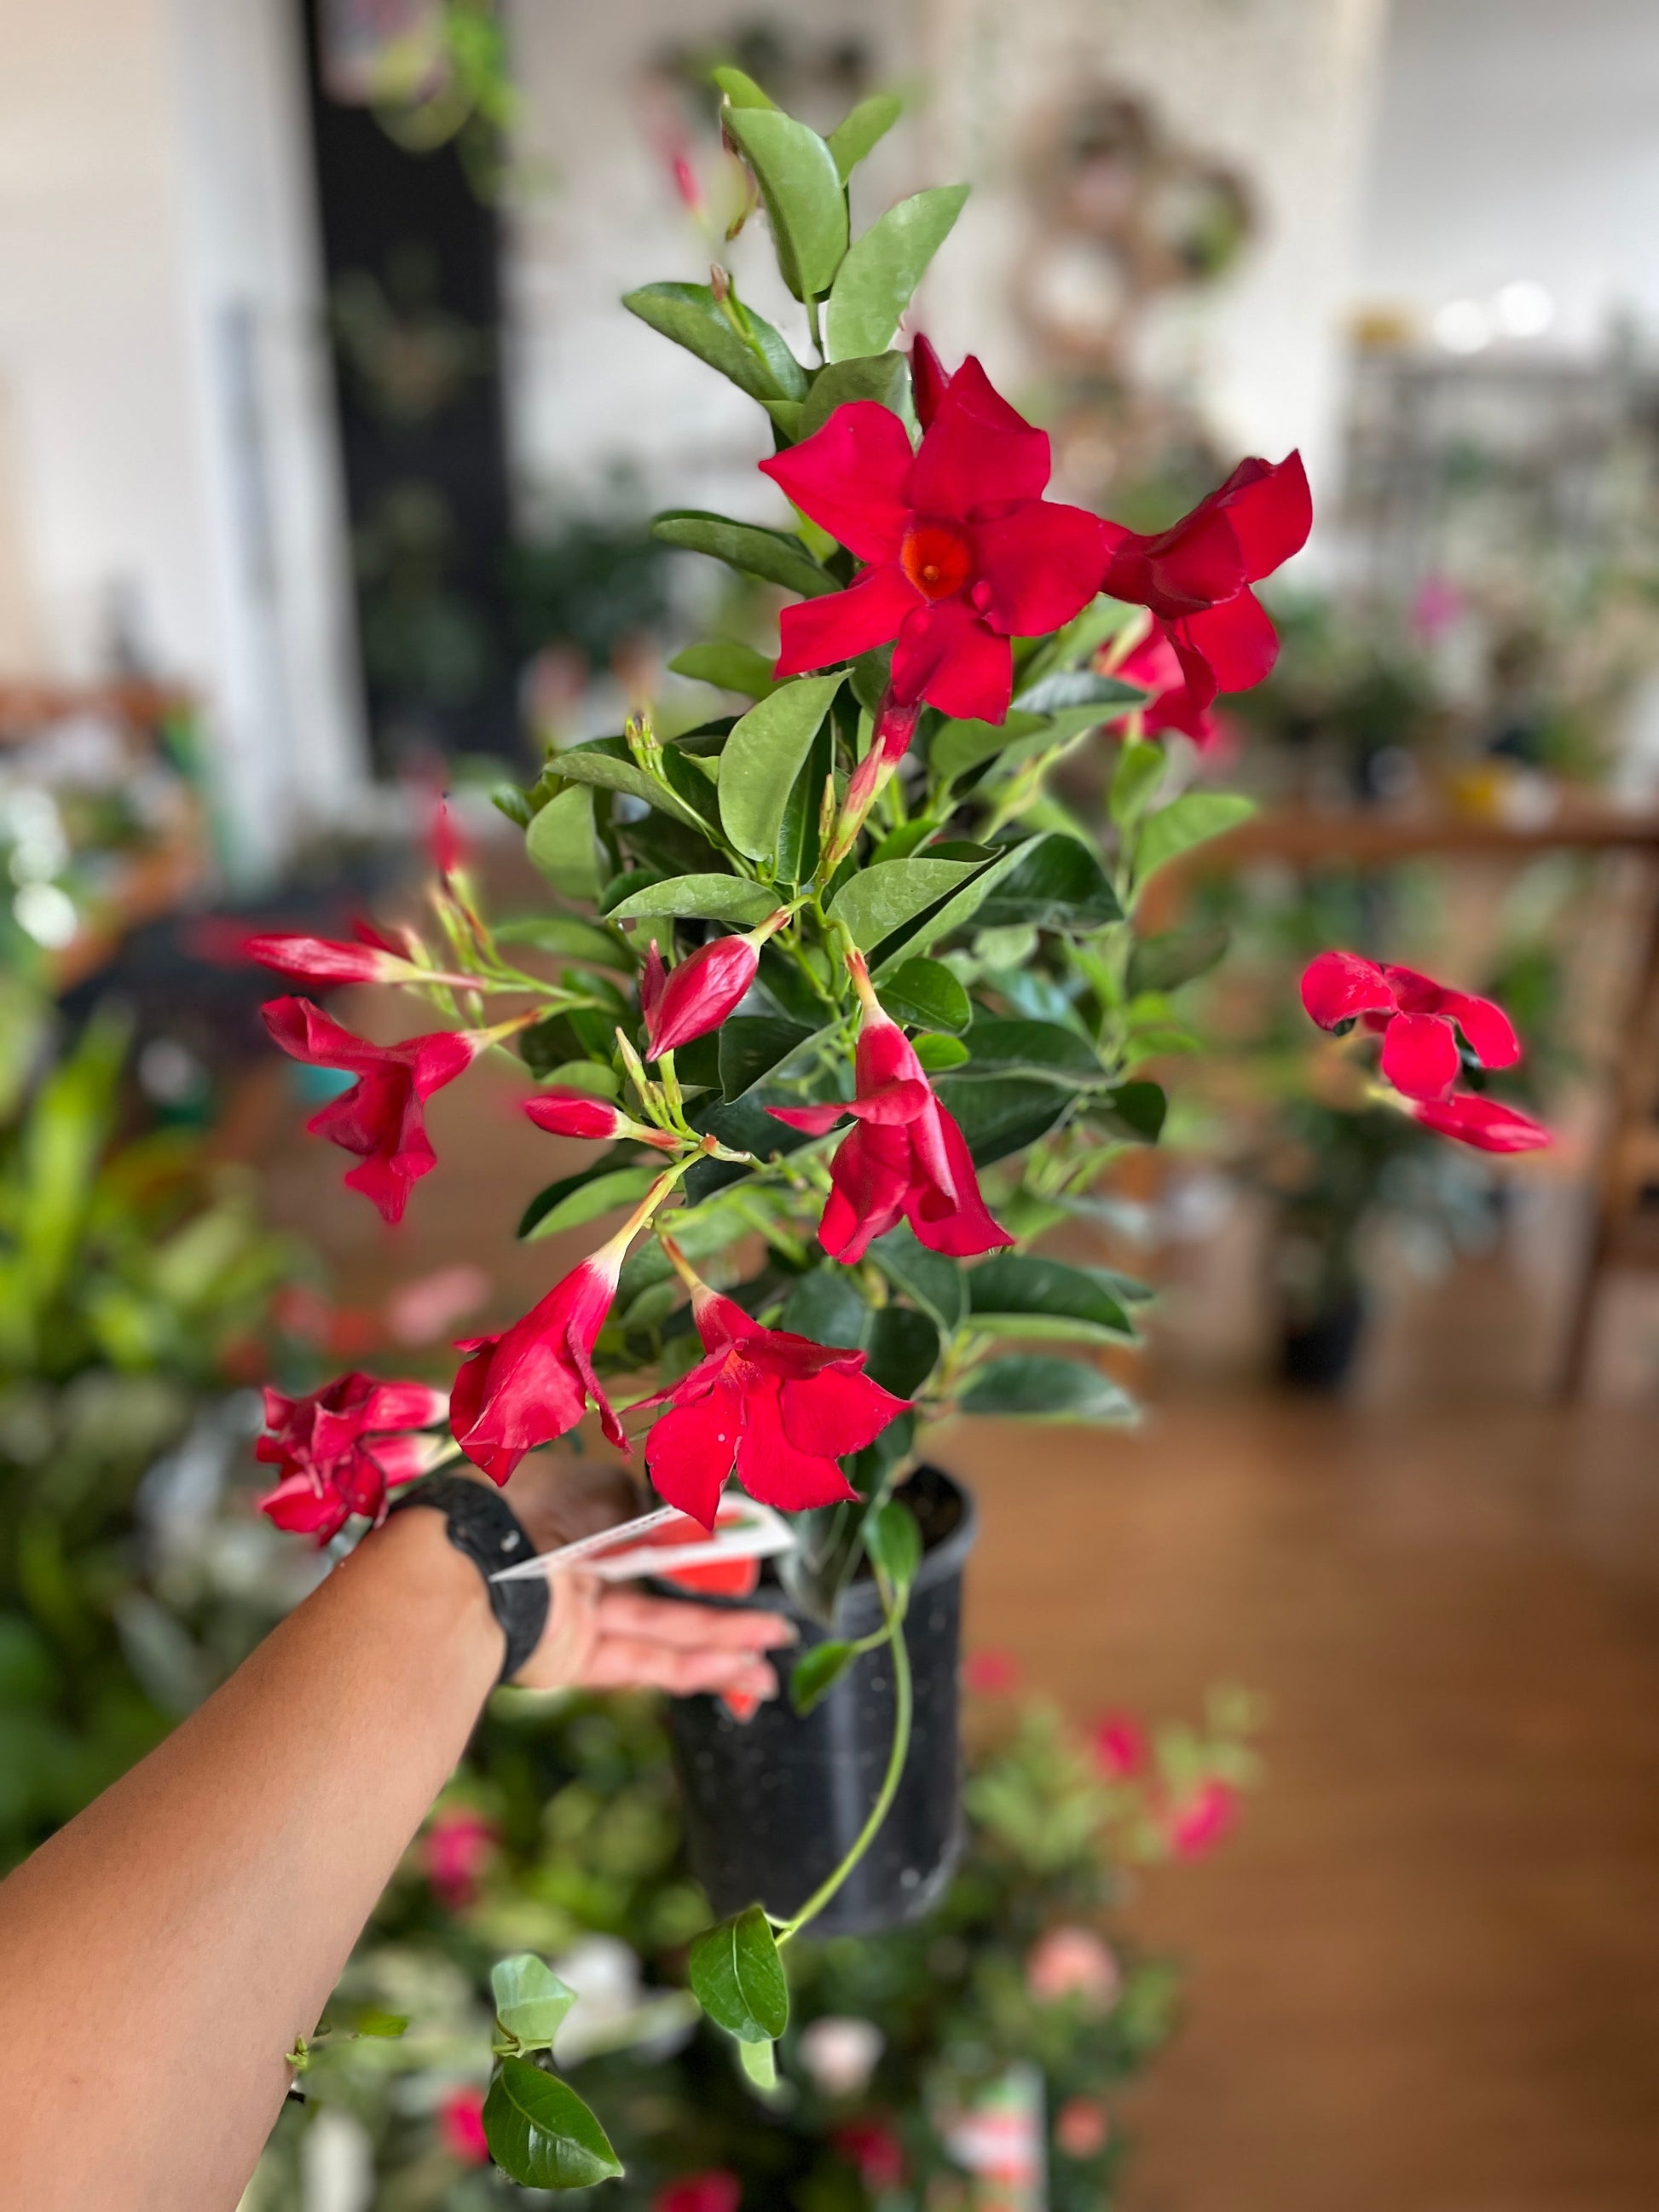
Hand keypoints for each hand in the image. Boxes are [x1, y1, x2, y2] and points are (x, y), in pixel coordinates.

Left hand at [496, 1457, 793, 1698]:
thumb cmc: (527, 1504)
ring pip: (659, 1630)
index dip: (699, 1534)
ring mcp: (574, 1609)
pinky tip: (739, 1675)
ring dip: (719, 1647)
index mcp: (576, 1502)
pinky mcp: (569, 1656)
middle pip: (662, 1583)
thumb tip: (711, 1520)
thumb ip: (659, 1509)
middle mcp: (577, 1556)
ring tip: (770, 1669)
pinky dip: (693, 1671)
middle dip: (721, 1603)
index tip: (750, 1542)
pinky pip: (641, 1663)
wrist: (461, 1564)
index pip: (647, 1517)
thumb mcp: (601, 1488)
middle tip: (778, 1620)